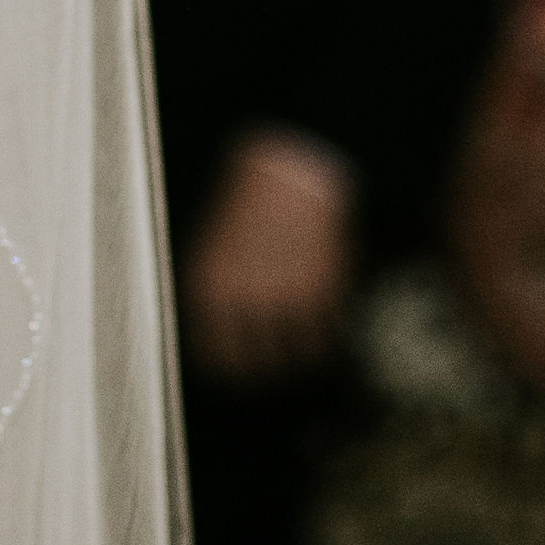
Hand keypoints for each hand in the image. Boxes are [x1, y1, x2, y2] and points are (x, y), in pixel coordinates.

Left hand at [182, 131, 354, 381]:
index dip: (232, 374)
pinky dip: (333, 338)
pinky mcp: (325, 286)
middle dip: (270, 373)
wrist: (290, 168)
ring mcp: (289, 295)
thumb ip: (216, 301)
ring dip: (304, 360)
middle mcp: (248, 298)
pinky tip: (329, 331)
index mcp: (211, 289)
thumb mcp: (212, 252)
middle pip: (262, 367)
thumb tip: (223, 350)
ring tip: (305, 355)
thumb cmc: (246, 210)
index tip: (242, 377)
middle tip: (277, 370)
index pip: (219, 358)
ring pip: (302, 357)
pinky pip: (332, 333)